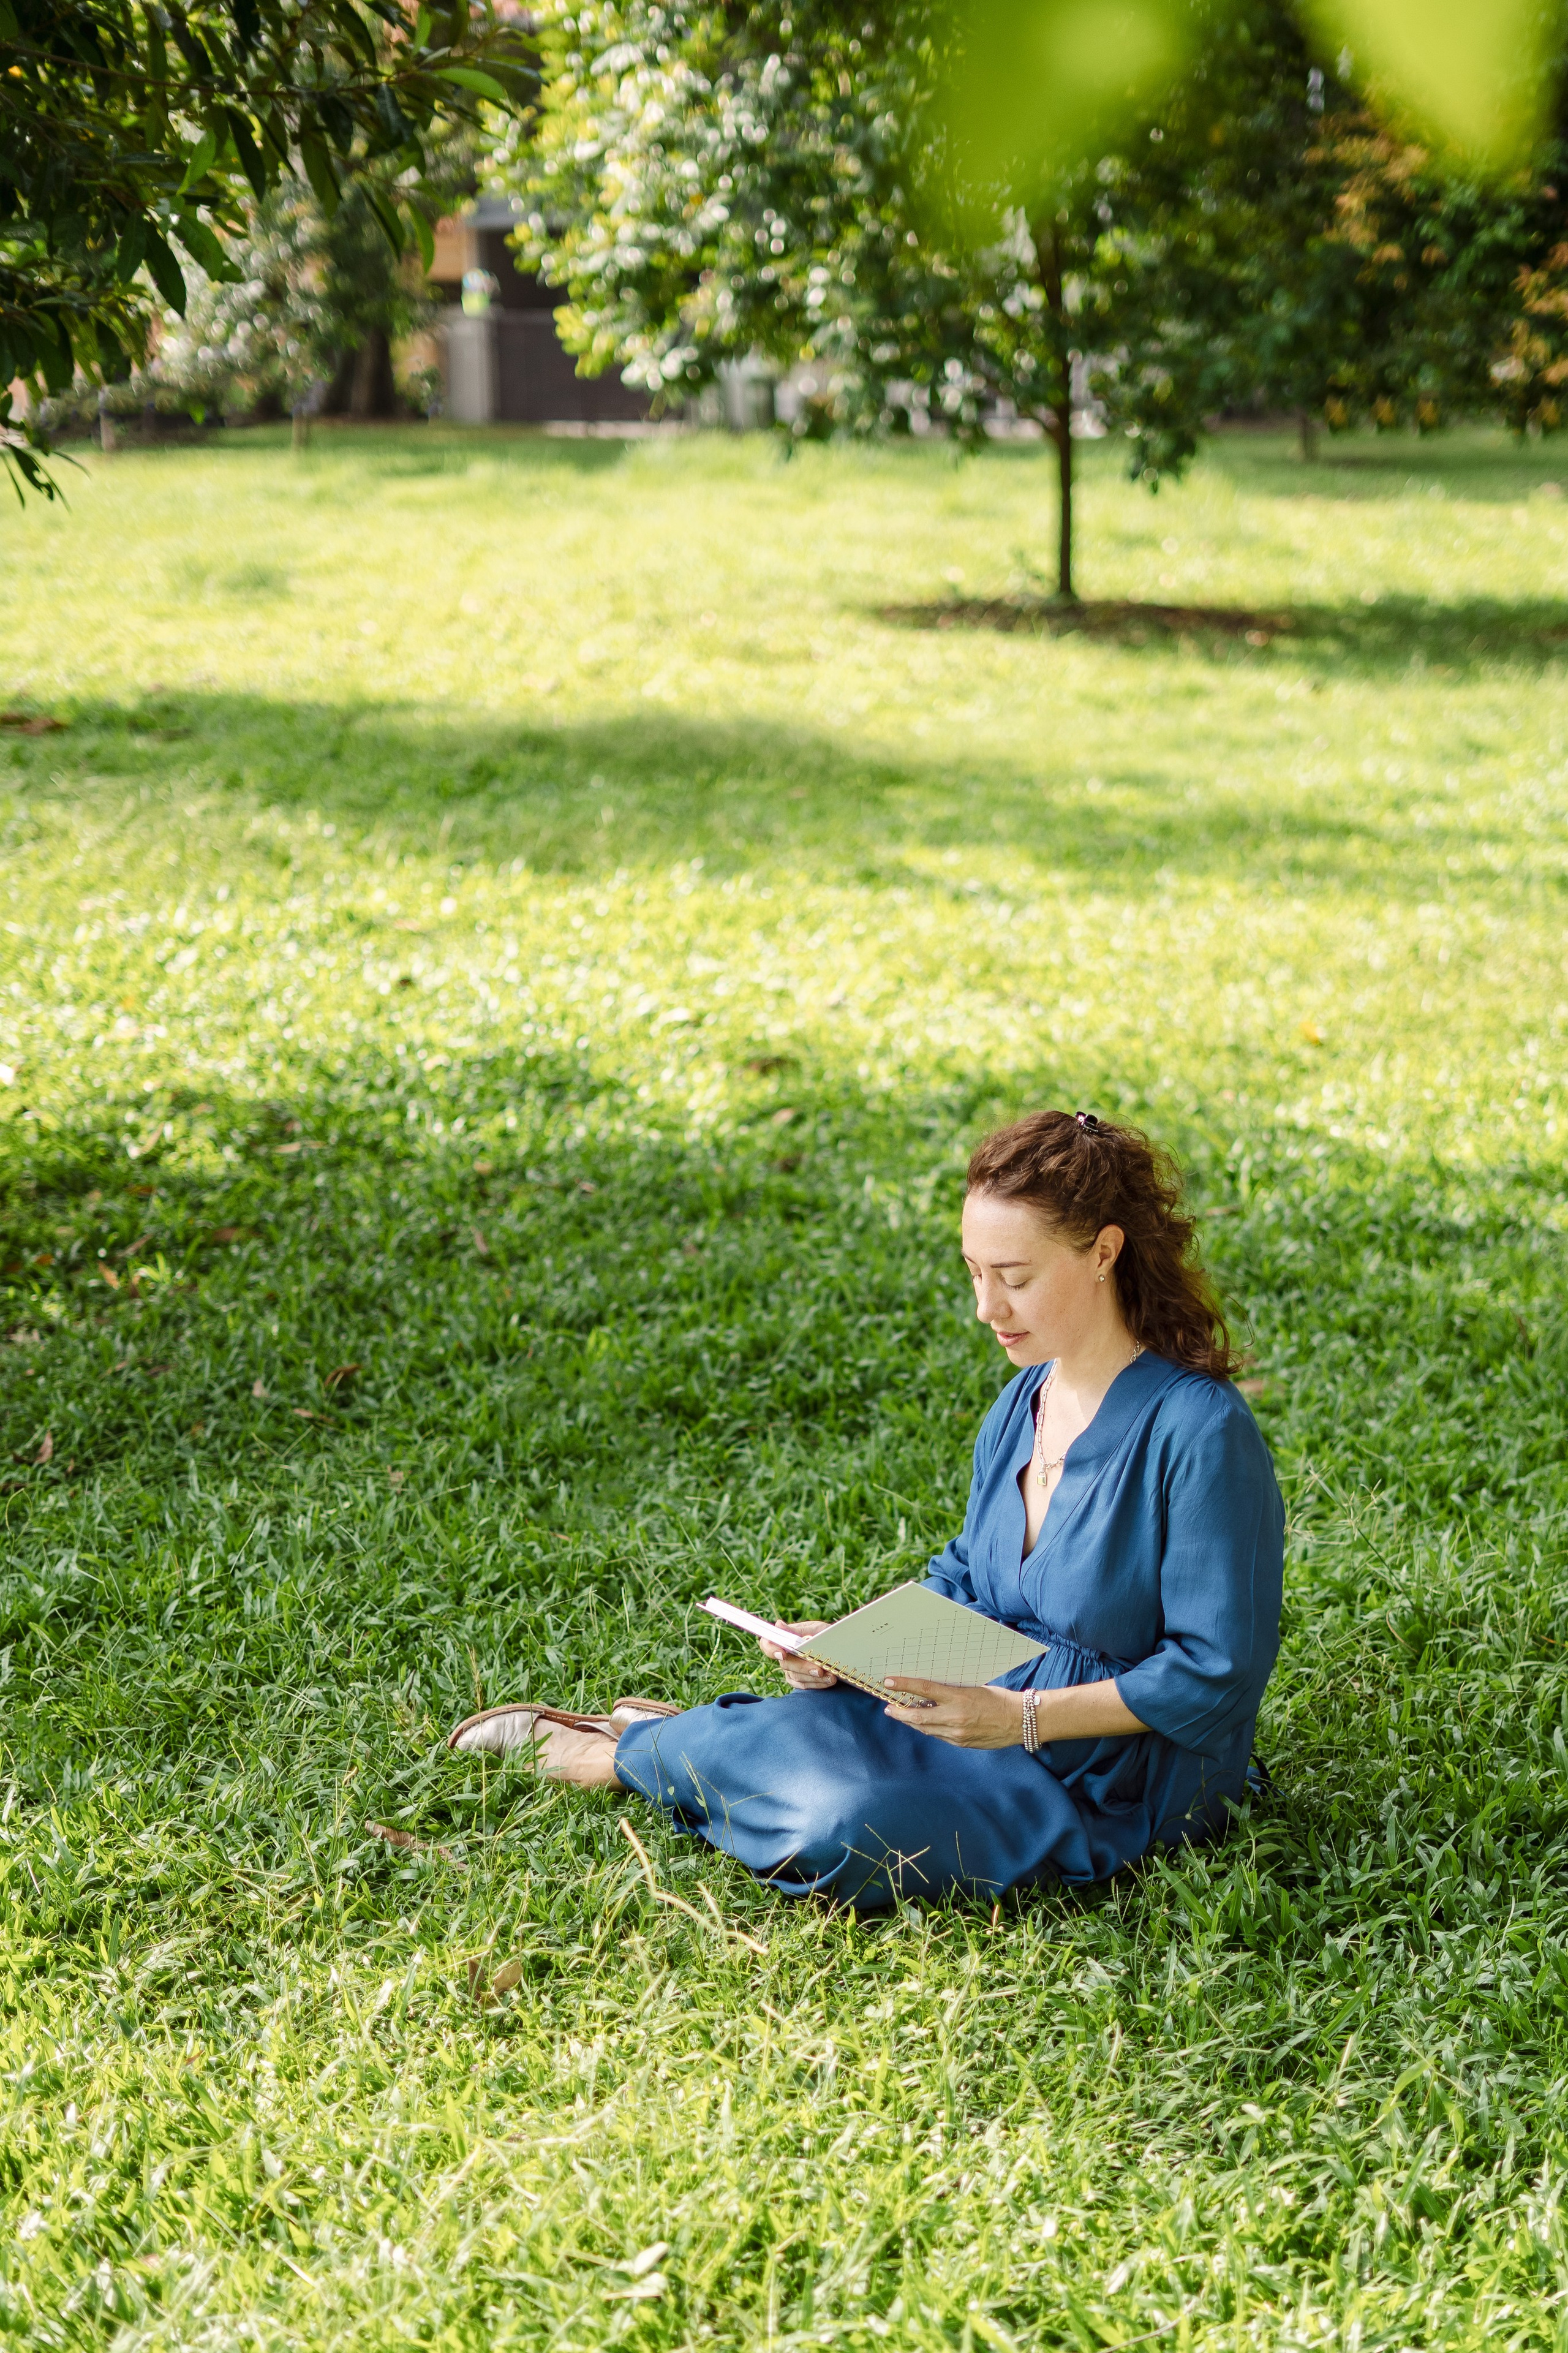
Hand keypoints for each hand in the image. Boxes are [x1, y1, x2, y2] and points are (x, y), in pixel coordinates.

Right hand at [760, 1620, 836, 1689]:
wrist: (838, 1646)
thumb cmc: (824, 1634)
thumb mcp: (814, 1629)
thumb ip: (797, 1631)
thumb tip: (778, 1625)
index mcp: (783, 1639)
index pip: (767, 1644)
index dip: (771, 1650)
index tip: (783, 1654)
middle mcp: (784, 1655)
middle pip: (786, 1664)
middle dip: (803, 1667)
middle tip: (820, 1669)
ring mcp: (790, 1669)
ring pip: (796, 1676)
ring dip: (814, 1677)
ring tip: (830, 1675)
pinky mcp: (798, 1680)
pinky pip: (803, 1685)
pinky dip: (817, 1684)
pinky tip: (828, 1681)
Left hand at [883, 1677, 1026, 1747]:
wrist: (1020, 1721)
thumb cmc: (999, 1699)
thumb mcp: (973, 1688)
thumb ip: (952, 1692)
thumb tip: (930, 1692)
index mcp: (959, 1698)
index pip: (924, 1690)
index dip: (904, 1686)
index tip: (889, 1682)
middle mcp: (955, 1718)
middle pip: (918, 1717)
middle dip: (900, 1712)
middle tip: (889, 1708)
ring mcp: (957, 1734)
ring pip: (926, 1728)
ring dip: (912, 1722)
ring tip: (902, 1715)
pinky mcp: (962, 1743)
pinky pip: (939, 1736)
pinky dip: (929, 1728)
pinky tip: (924, 1723)